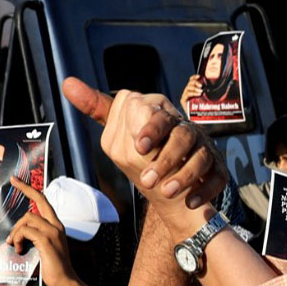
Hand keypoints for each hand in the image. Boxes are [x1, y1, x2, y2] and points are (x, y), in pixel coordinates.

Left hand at [5, 178, 79, 285]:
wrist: (65, 281)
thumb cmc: (53, 267)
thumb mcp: (44, 247)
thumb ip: (34, 236)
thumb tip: (16, 233)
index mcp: (56, 225)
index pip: (44, 201)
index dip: (30, 189)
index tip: (17, 180)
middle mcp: (56, 225)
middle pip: (38, 201)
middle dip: (24, 190)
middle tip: (12, 182)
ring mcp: (52, 232)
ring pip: (27, 219)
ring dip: (15, 231)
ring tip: (13, 244)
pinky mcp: (46, 240)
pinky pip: (25, 231)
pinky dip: (17, 239)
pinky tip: (18, 249)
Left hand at [63, 77, 223, 212]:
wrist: (170, 186)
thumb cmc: (144, 151)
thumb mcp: (119, 130)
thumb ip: (99, 107)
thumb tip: (68, 84)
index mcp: (163, 115)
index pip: (159, 114)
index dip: (150, 129)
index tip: (138, 146)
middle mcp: (185, 130)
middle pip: (181, 135)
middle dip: (166, 157)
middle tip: (147, 178)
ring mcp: (204, 150)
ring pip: (201, 157)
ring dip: (183, 176)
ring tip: (164, 192)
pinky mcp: (217, 171)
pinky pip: (218, 178)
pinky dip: (205, 191)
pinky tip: (189, 201)